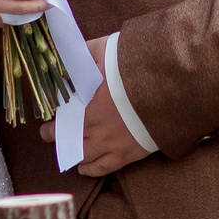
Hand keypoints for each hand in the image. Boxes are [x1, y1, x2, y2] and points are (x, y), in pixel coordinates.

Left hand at [40, 36, 149, 177]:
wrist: (169, 84)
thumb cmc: (135, 64)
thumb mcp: (102, 49)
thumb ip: (82, 54)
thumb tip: (66, 56)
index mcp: (84, 103)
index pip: (58, 114)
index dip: (52, 114)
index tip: (50, 113)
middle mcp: (92, 126)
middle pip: (64, 135)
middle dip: (54, 133)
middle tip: (50, 131)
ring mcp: (109, 143)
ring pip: (79, 155)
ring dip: (69, 152)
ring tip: (66, 149)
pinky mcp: (126, 154)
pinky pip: (100, 168)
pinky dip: (88, 169)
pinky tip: (83, 166)